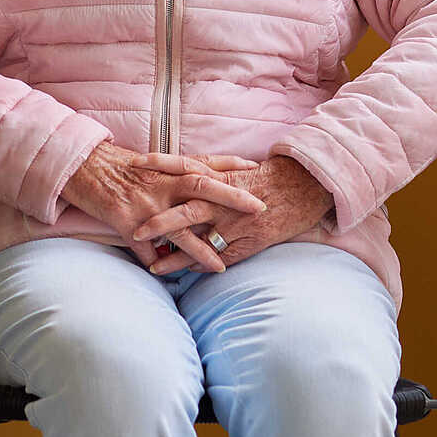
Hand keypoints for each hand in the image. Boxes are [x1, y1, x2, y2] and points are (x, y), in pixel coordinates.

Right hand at [60, 142, 270, 272]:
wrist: (81, 167)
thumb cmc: (116, 166)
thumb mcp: (149, 163)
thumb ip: (174, 172)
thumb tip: (202, 178)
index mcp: (167, 169)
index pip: (205, 164)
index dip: (231, 165)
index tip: (256, 169)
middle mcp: (160, 184)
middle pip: (202, 187)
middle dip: (232, 198)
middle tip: (259, 208)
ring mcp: (144, 204)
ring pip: (179, 228)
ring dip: (201, 249)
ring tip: (220, 267)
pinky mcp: (126, 222)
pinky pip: (145, 250)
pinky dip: (157, 265)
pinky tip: (168, 278)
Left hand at [130, 152, 334, 274]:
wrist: (304, 186)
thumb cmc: (267, 176)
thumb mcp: (235, 167)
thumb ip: (208, 172)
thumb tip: (179, 176)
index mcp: (220, 176)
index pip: (183, 165)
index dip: (158, 164)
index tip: (132, 163)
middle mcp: (225, 200)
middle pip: (185, 210)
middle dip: (159, 222)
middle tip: (134, 230)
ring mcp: (236, 223)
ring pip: (200, 241)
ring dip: (176, 255)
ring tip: (155, 266)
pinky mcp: (250, 242)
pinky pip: (221, 257)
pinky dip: (202, 265)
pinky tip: (186, 273)